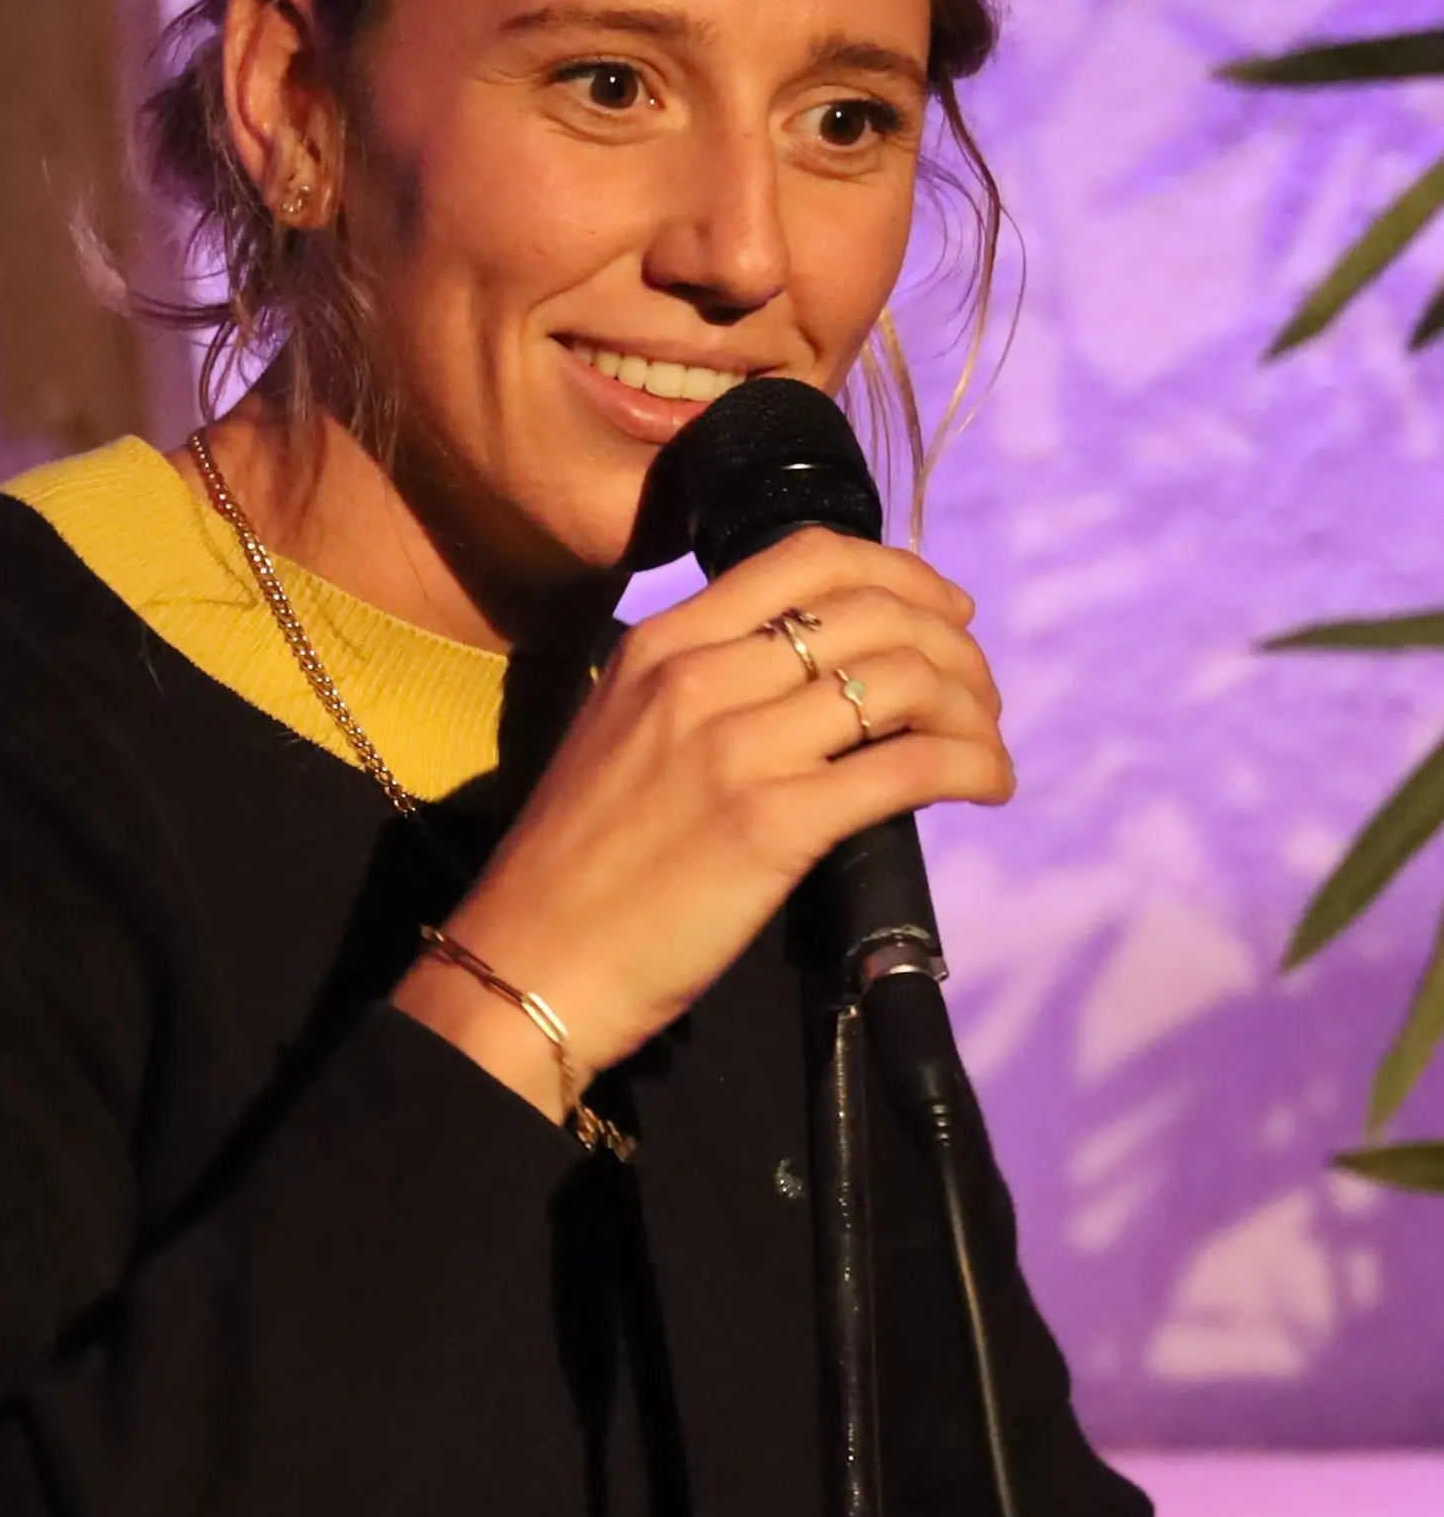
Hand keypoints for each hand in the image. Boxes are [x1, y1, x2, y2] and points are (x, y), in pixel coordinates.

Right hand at [393, 527, 1013, 1120]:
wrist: (530, 960)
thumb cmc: (576, 863)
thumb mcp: (619, 730)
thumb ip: (702, 685)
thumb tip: (816, 676)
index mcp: (661, 643)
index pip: (806, 556)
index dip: (899, 570)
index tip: (941, 610)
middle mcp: (699, 676)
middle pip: (873, 611)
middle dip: (953, 646)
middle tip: (978, 692)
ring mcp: (736, 748)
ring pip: (904, 679)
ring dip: (972, 706)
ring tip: (983, 744)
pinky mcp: (773, 824)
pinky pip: (908, 766)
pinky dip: (972, 766)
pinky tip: (987, 786)